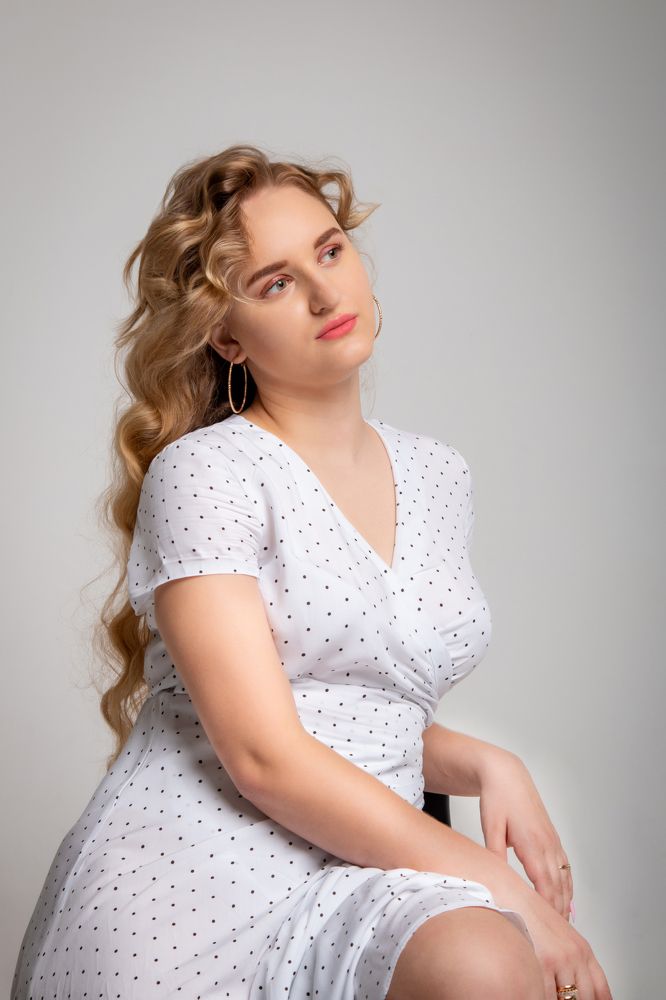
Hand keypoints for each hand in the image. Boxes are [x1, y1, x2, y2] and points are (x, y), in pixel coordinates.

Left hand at [478, 751, 573, 921]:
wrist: (506, 774)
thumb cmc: (497, 798)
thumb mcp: (491, 826)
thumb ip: (495, 853)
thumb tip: (496, 878)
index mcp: (532, 843)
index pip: (544, 884)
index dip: (548, 907)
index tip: (548, 928)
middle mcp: (547, 843)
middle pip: (557, 885)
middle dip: (558, 911)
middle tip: (558, 937)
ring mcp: (552, 840)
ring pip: (564, 877)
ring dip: (566, 900)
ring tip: (565, 924)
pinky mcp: (551, 837)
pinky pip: (564, 866)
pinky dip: (567, 885)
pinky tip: (568, 898)